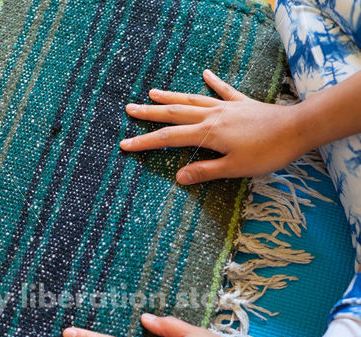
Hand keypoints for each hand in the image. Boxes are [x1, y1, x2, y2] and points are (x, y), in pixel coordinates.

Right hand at [120, 69, 308, 184]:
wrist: (297, 129)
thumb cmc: (267, 152)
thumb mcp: (234, 168)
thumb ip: (205, 171)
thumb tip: (178, 177)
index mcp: (208, 133)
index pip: (169, 139)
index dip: (145, 143)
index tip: (125, 145)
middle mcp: (212, 116)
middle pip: (175, 114)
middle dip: (150, 114)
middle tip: (129, 110)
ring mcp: (227, 107)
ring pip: (192, 100)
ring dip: (171, 97)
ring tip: (153, 93)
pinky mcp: (242, 103)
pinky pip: (223, 90)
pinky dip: (213, 82)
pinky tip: (205, 73)